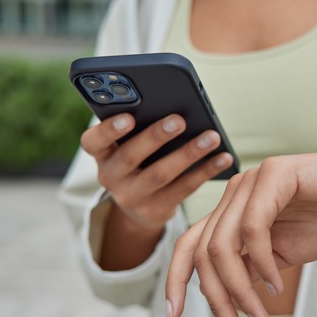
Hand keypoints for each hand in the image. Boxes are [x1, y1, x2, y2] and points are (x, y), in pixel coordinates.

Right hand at [81, 113, 233, 269]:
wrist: (138, 207)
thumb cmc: (139, 160)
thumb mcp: (128, 145)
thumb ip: (139, 127)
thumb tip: (174, 105)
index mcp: (102, 154)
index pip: (93, 141)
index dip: (109, 129)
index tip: (129, 117)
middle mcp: (111, 177)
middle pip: (131, 157)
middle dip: (155, 137)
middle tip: (179, 120)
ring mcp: (132, 197)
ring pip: (161, 174)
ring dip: (189, 153)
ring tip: (212, 137)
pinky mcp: (155, 210)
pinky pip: (184, 189)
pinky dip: (205, 171)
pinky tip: (223, 158)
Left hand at [164, 148, 316, 316]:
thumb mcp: (282, 254)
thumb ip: (250, 267)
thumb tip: (223, 294)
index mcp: (234, 209)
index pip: (192, 244)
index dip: (177, 279)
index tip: (174, 315)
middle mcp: (237, 193)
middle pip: (203, 250)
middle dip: (216, 299)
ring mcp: (252, 180)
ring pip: (222, 243)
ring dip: (239, 290)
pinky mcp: (274, 173)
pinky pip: (252, 228)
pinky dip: (261, 263)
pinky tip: (276, 282)